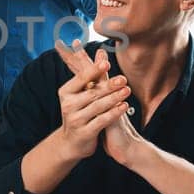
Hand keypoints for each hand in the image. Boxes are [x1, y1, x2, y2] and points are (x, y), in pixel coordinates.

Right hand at [52, 40, 130, 159]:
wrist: (72, 142)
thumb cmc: (80, 112)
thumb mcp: (80, 93)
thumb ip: (90, 73)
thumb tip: (101, 51)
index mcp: (65, 92)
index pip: (81, 78)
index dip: (94, 70)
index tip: (106, 63)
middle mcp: (68, 105)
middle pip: (92, 92)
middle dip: (109, 85)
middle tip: (123, 79)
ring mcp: (75, 120)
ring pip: (98, 106)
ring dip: (114, 98)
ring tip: (127, 91)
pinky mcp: (85, 133)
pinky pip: (102, 121)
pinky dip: (114, 113)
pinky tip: (124, 107)